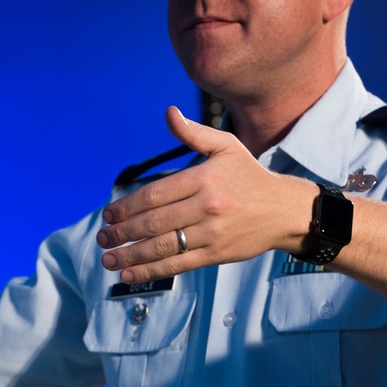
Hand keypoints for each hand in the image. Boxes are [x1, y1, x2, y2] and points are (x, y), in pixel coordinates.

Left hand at [96, 106, 311, 283]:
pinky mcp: (217, 255)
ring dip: (131, 255)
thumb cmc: (249, 176)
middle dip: (123, 231)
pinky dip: (152, 271)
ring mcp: (212, 233)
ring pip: (163, 247)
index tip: (108, 214)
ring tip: (108, 259)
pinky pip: (178, 265)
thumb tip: (169, 113)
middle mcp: (206, 207)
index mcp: (204, 179)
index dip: (127, 205)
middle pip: (154, 222)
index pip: (155, 194)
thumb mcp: (226, 146)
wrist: (284, 210)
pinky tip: (130, 274)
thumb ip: (194, 133)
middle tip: (102, 237)